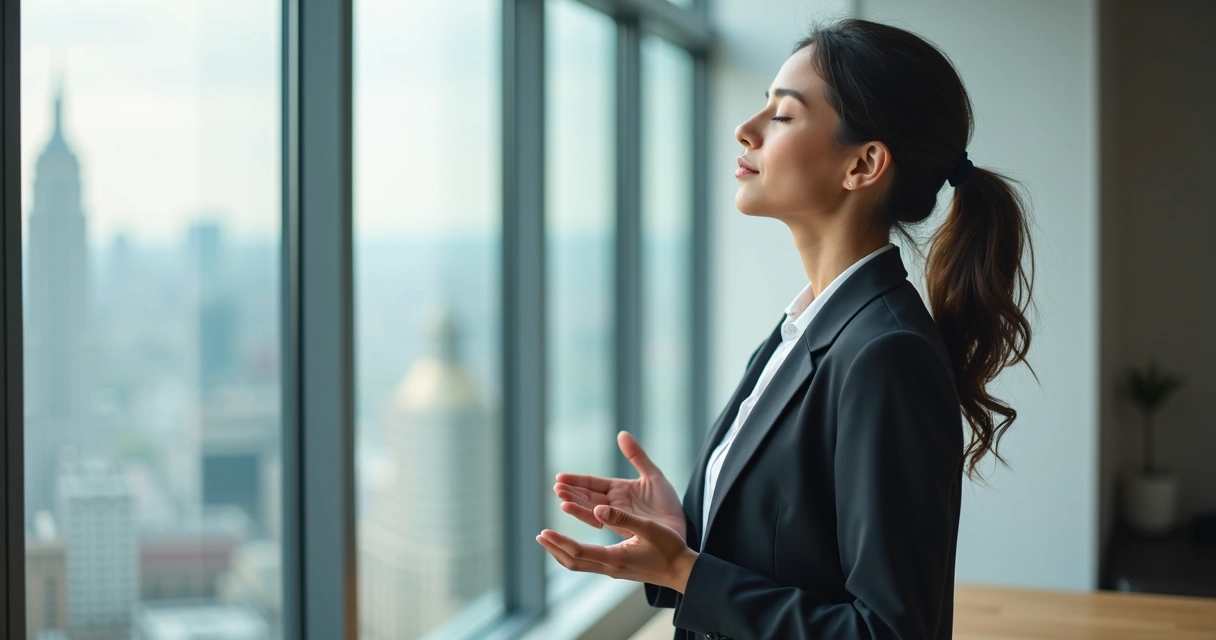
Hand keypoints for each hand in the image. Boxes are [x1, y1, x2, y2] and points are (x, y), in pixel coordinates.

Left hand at [537, 505, 698, 592]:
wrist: (683, 571)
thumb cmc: (670, 548)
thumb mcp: (649, 528)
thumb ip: (624, 517)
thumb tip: (599, 508)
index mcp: (615, 557)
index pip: (578, 551)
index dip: (559, 541)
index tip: (544, 531)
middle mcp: (610, 566)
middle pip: (572, 561)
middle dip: (554, 548)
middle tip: (540, 535)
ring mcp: (613, 569)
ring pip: (579, 564)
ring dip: (562, 551)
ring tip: (550, 539)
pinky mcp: (617, 567)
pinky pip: (588, 562)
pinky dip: (575, 553)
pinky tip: (574, 544)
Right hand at [553, 431, 686, 541]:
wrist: (682, 526)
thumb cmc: (667, 504)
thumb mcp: (653, 475)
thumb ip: (637, 456)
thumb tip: (621, 434)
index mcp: (618, 490)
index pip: (592, 483)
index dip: (577, 480)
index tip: (559, 477)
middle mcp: (614, 504)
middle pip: (588, 497)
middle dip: (572, 493)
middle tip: (557, 489)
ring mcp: (618, 517)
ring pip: (593, 511)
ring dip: (578, 507)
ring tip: (563, 501)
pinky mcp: (625, 528)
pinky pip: (607, 522)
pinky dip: (595, 519)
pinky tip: (588, 513)